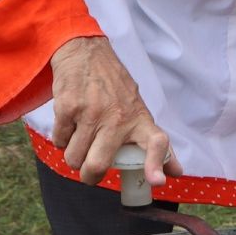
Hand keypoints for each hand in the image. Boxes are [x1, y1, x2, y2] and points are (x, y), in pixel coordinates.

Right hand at [49, 36, 181, 187]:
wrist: (86, 53)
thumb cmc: (114, 88)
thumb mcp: (138, 110)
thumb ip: (153, 142)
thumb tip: (176, 173)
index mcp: (139, 119)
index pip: (156, 142)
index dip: (156, 164)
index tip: (157, 181)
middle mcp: (117, 118)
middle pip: (97, 164)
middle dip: (89, 175)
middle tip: (89, 171)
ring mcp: (91, 113)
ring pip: (74, 158)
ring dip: (73, 156)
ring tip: (80, 139)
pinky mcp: (68, 108)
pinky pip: (59, 141)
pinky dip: (61, 139)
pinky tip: (70, 122)